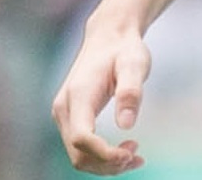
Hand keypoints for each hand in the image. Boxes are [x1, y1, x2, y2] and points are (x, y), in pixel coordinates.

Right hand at [51, 17, 151, 174]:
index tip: (131, 153)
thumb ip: (130, 92)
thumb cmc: (124, 49)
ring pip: (78, 156)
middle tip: (138, 158)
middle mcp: (64, 108)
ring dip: (105, 165)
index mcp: (78, 95)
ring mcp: (64, 115)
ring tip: (135, 157)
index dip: (104, 154)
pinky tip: (125, 153)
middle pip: (78, 153)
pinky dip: (101, 157)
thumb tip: (127, 125)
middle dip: (107, 164)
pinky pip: (80, 148)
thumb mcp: (135, 63)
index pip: (82, 138)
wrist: (108, 37)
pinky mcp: (70, 119)